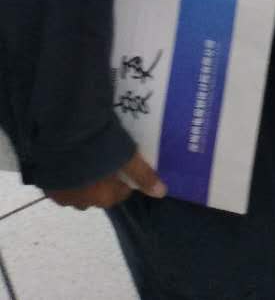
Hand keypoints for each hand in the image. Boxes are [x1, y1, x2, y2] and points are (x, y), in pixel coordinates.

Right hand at [45, 150, 165, 210]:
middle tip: (105, 157)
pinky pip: (60, 181)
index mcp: (102, 198)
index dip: (123, 178)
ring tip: (87, 154)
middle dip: (102, 179)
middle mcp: (80, 202)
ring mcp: (61, 194)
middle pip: (97, 192)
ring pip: (78, 188)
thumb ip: (143, 176)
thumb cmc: (101, 148)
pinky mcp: (46, 183)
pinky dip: (67, 173)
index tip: (124, 162)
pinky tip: (70, 156)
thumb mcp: (127, 158)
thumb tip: (162, 193)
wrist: (63, 138)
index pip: (118, 193)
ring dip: (83, 177)